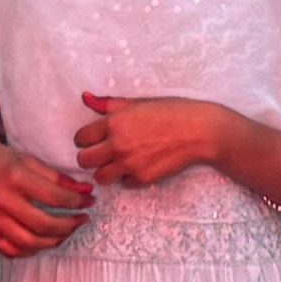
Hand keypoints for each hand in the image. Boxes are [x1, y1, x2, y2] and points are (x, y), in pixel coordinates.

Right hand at [0, 133, 90, 257]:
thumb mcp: (24, 158)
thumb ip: (54, 176)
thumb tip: (83, 189)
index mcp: (15, 177)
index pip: (55, 196)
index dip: (78, 201)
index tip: (90, 200)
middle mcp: (3, 200)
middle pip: (45, 223)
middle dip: (70, 224)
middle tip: (83, 219)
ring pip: (29, 242)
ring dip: (54, 240)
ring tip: (67, 232)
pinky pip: (9, 249)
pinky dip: (29, 250)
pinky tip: (41, 242)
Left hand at [73, 92, 227, 187]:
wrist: (200, 131)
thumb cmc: (172, 111)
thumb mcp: (139, 102)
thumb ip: (109, 104)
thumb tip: (85, 97)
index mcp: (115, 123)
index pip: (80, 138)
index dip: (86, 139)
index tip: (94, 139)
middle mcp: (118, 145)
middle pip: (84, 161)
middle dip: (91, 157)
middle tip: (103, 153)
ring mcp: (129, 164)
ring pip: (100, 177)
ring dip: (107, 171)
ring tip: (120, 162)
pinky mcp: (142, 179)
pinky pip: (124, 183)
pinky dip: (129, 177)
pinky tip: (141, 166)